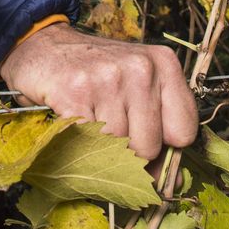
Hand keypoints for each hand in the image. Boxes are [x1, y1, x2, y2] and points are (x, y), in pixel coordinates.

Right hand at [0, 23, 197, 158]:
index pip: (184, 132)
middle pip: (150, 147)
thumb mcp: (137, 84)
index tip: (144, 136)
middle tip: (110, 124)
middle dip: (129, 149)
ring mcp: (108, 78)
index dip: (164, 145)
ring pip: (118, 149)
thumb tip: (172, 182)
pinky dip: (80, 141)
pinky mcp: (75, 92)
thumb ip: (160, 124)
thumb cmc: (96, 72)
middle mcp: (141, 67)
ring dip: (101, 144)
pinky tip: (75, 116)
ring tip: (91, 116)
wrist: (43, 45)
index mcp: (164, 63)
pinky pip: (88, 142)